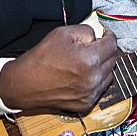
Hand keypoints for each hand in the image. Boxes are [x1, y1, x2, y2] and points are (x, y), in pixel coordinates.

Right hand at [0, 24, 118, 112]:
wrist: (24, 84)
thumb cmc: (40, 58)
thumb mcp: (62, 33)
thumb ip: (86, 31)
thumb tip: (97, 38)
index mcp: (89, 60)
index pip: (112, 45)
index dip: (110, 37)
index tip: (106, 35)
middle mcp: (93, 79)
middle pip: (112, 60)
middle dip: (105, 51)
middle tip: (94, 46)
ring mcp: (90, 94)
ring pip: (109, 76)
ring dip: (103, 66)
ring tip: (88, 61)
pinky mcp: (85, 104)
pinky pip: (99, 89)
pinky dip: (96, 81)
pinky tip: (83, 75)